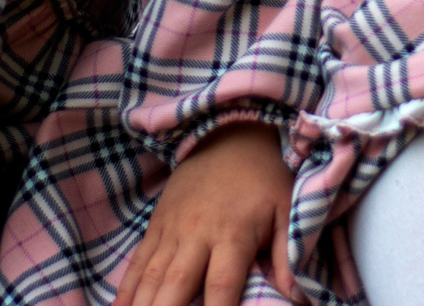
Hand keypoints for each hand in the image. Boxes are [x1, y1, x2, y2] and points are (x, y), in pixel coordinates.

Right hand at [115, 122, 298, 305]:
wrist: (229, 134)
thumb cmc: (263, 177)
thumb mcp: (286, 209)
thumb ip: (287, 256)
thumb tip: (297, 298)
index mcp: (232, 233)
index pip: (221, 285)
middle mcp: (196, 234)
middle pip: (176, 284)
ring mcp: (171, 229)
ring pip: (151, 275)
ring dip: (143, 304)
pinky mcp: (156, 225)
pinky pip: (138, 261)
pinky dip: (126, 287)